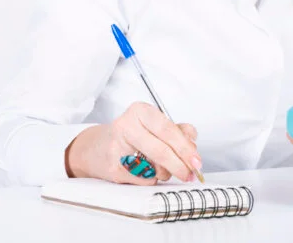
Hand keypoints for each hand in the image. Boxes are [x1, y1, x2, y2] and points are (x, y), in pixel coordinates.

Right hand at [65, 101, 200, 183]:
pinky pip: (144, 179)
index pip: (167, 130)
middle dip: (180, 165)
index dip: (185, 147)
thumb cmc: (130, 135)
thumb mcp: (153, 124)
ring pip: (154, 168)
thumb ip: (175, 130)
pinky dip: (151, 178)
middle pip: (161, 150)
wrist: (95, 148)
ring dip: (165, 173)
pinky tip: (143, 170)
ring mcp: (117, 149)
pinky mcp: (113, 169)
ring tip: (159, 166)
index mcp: (139, 111)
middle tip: (190, 173)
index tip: (196, 160)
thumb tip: (192, 144)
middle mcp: (126, 126)